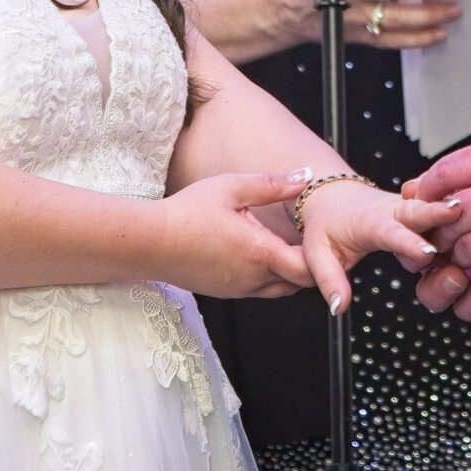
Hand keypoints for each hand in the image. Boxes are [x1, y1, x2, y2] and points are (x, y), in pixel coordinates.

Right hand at [151, 171, 315, 298]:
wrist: (149, 242)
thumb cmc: (187, 212)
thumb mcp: (231, 188)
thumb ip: (272, 184)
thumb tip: (306, 177)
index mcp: (259, 252)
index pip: (308, 268)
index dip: (320, 256)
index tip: (321, 237)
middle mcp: (252, 277)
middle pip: (298, 282)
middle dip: (308, 265)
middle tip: (308, 240)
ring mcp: (238, 289)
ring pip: (279, 289)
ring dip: (288, 272)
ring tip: (285, 245)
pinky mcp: (225, 292)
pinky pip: (258, 290)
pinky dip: (268, 276)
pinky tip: (258, 253)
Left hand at [295, 180, 457, 312]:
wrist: (333, 197)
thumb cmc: (326, 224)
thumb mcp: (317, 253)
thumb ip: (329, 280)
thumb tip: (339, 306)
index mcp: (371, 221)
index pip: (392, 233)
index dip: (410, 243)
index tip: (427, 252)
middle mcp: (395, 212)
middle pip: (422, 211)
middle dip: (441, 212)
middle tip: (461, 212)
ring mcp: (412, 211)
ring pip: (438, 211)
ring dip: (457, 216)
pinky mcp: (423, 214)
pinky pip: (443, 217)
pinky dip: (460, 219)